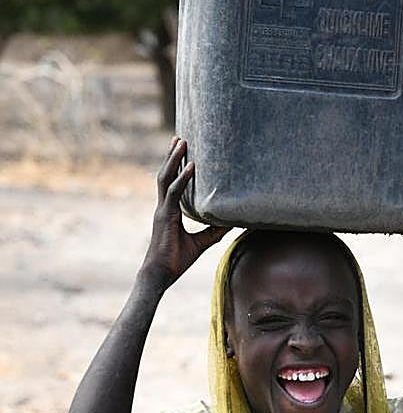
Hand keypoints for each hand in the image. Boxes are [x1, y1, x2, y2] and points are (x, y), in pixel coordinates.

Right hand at [140, 137, 229, 289]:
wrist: (160, 275)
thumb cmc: (177, 260)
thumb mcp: (201, 242)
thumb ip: (214, 230)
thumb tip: (232, 222)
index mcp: (169, 211)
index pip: (171, 183)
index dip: (175, 166)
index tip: (181, 150)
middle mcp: (164, 207)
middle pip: (166, 175)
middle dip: (172, 156)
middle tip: (180, 137)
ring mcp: (163, 211)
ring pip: (166, 179)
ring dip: (174, 160)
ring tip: (182, 142)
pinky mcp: (165, 217)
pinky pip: (174, 194)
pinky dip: (182, 179)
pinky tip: (191, 167)